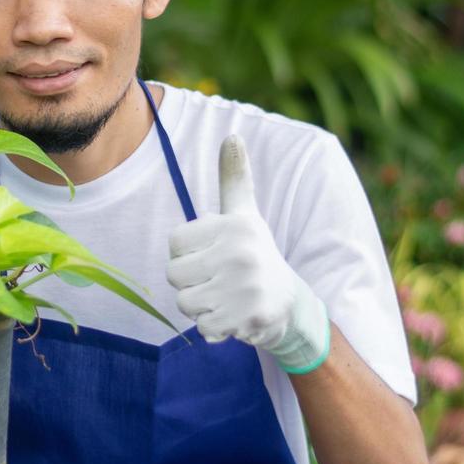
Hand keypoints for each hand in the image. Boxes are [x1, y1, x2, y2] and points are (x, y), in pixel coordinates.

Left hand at [165, 135, 330, 372]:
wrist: (289, 304)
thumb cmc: (254, 254)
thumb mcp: (244, 214)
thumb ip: (234, 178)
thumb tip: (233, 136)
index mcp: (235, 225)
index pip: (174, 244)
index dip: (187, 254)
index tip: (212, 255)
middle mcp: (241, 253)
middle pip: (174, 274)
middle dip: (190, 283)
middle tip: (219, 280)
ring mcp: (245, 287)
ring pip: (184, 302)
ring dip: (200, 306)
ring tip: (225, 298)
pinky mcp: (247, 318)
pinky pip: (202, 327)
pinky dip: (213, 328)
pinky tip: (233, 317)